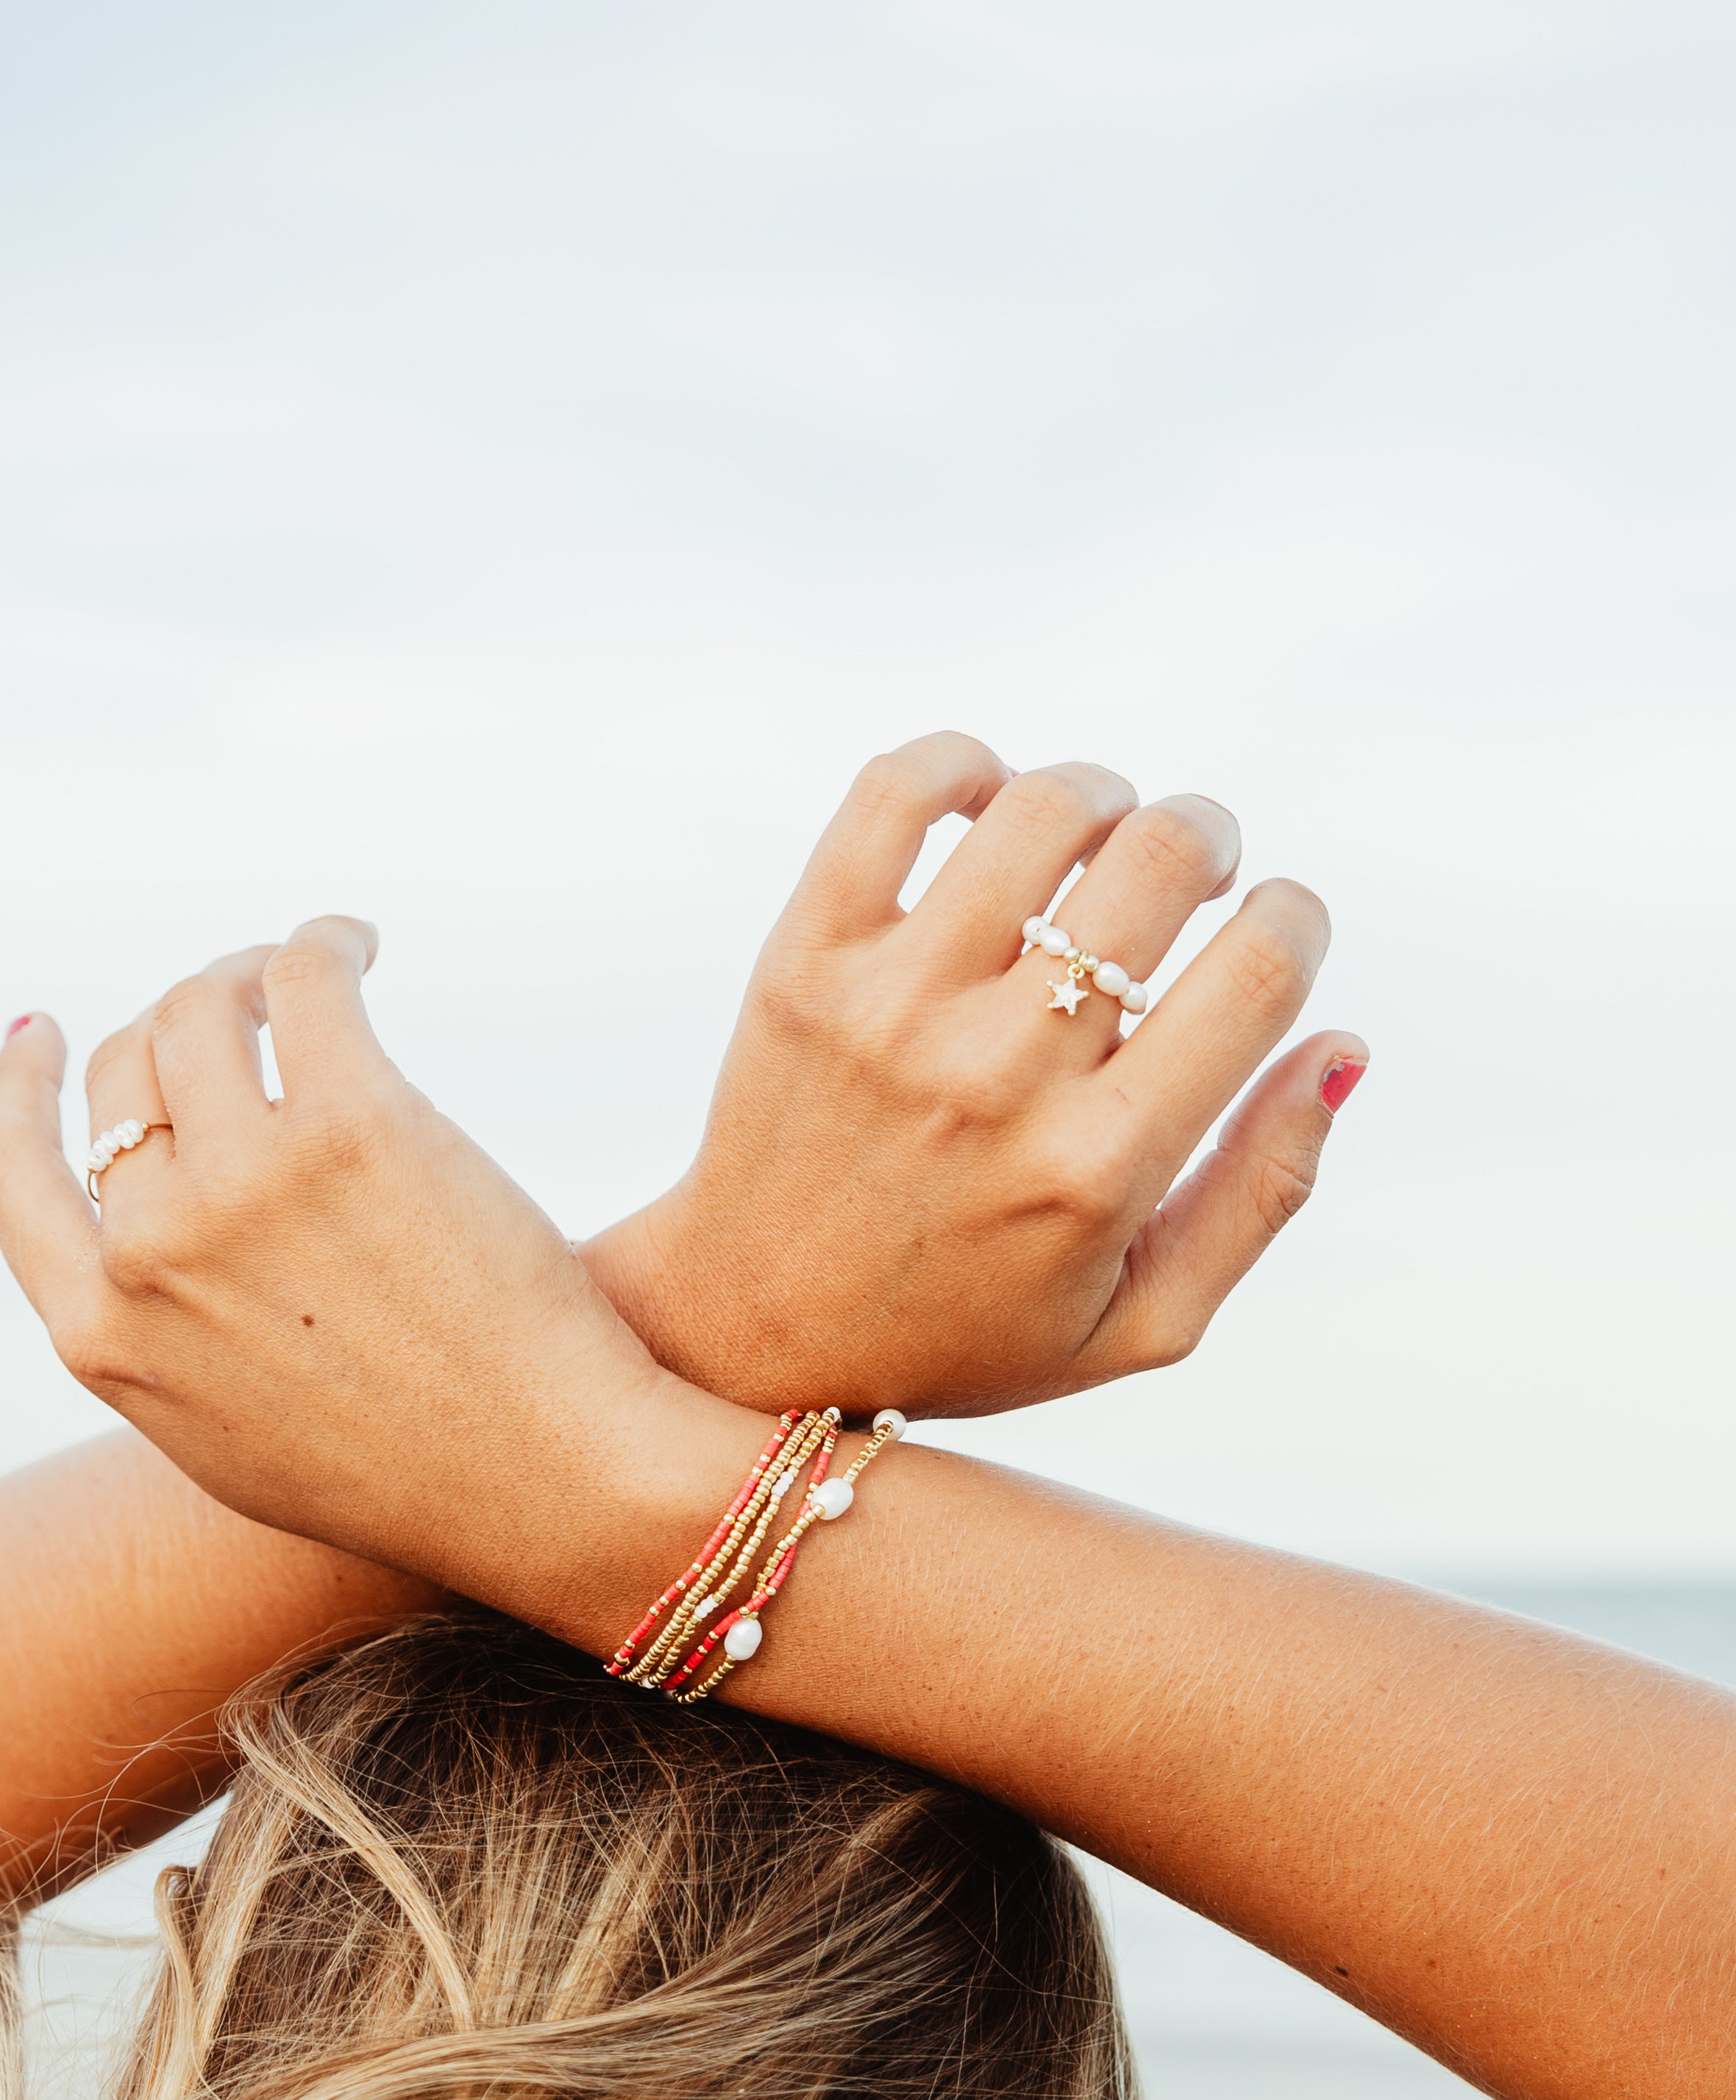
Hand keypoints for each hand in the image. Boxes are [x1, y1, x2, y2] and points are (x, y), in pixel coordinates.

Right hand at [0, 925, 739, 1622]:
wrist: (547, 1486)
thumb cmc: (414, 1474)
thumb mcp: (232, 1439)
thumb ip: (167, 1346)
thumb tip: (143, 1253)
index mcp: (105, 1338)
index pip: (12, 1176)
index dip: (18, 1091)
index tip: (42, 1032)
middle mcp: (153, 1254)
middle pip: (128, 1072)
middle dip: (180, 1023)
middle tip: (251, 1003)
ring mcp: (246, 1184)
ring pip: (205, 1009)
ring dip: (251, 972)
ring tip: (310, 972)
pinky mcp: (353, 1123)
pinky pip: (305, 979)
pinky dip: (325, 944)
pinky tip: (358, 947)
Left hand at [579, 731, 1362, 1416]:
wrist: (756, 1335)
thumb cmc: (969, 1332)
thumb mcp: (1141, 1321)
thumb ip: (1263, 1191)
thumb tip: (1343, 1045)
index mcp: (1100, 1166)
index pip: (1258, 971)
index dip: (1296, 918)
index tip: (1275, 923)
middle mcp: (998, 1077)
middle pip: (1161, 862)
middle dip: (1209, 840)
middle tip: (1193, 869)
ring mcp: (892, 1010)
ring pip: (1043, 809)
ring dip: (1102, 797)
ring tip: (1099, 837)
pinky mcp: (804, 964)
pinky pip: (893, 795)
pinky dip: (961, 764)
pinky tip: (989, 803)